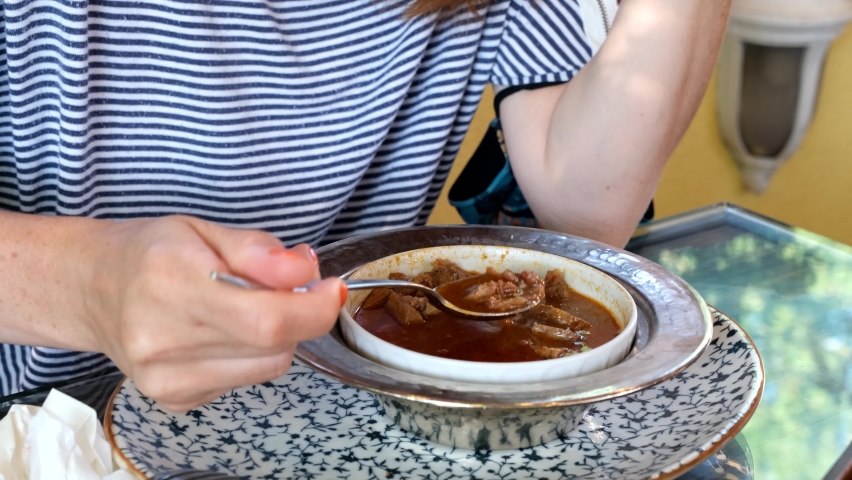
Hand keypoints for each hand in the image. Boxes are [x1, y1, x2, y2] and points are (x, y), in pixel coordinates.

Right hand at [84, 215, 344, 411]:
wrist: (92, 289)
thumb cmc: (149, 252)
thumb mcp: (203, 228)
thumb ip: (258, 250)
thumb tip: (305, 270)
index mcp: (172, 285)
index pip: (267, 319)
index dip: (314, 308)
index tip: (331, 288)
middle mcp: (164, 340)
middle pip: (274, 344)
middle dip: (298, 313)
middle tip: (285, 286)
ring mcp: (166, 379)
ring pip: (269, 365)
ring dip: (276, 336)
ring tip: (242, 306)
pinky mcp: (175, 399)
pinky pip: (246, 379)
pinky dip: (251, 355)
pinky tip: (220, 332)